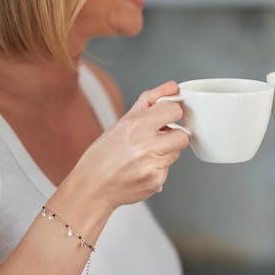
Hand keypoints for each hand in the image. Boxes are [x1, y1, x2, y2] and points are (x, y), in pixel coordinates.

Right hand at [67, 81, 189, 212]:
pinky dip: (158, 169)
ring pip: (177, 153)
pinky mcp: (156, 181)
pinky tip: (141, 169)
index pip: (173, 110)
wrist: (90, 188)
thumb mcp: (122, 122)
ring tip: (144, 155)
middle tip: (159, 139)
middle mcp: (144, 145)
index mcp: (134, 125)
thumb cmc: (104, 154)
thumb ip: (150, 101)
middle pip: (183, 135)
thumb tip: (172, 86)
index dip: (171, 114)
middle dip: (174, 136)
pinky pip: (168, 170)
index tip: (164, 119)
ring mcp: (151, 165)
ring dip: (166, 153)